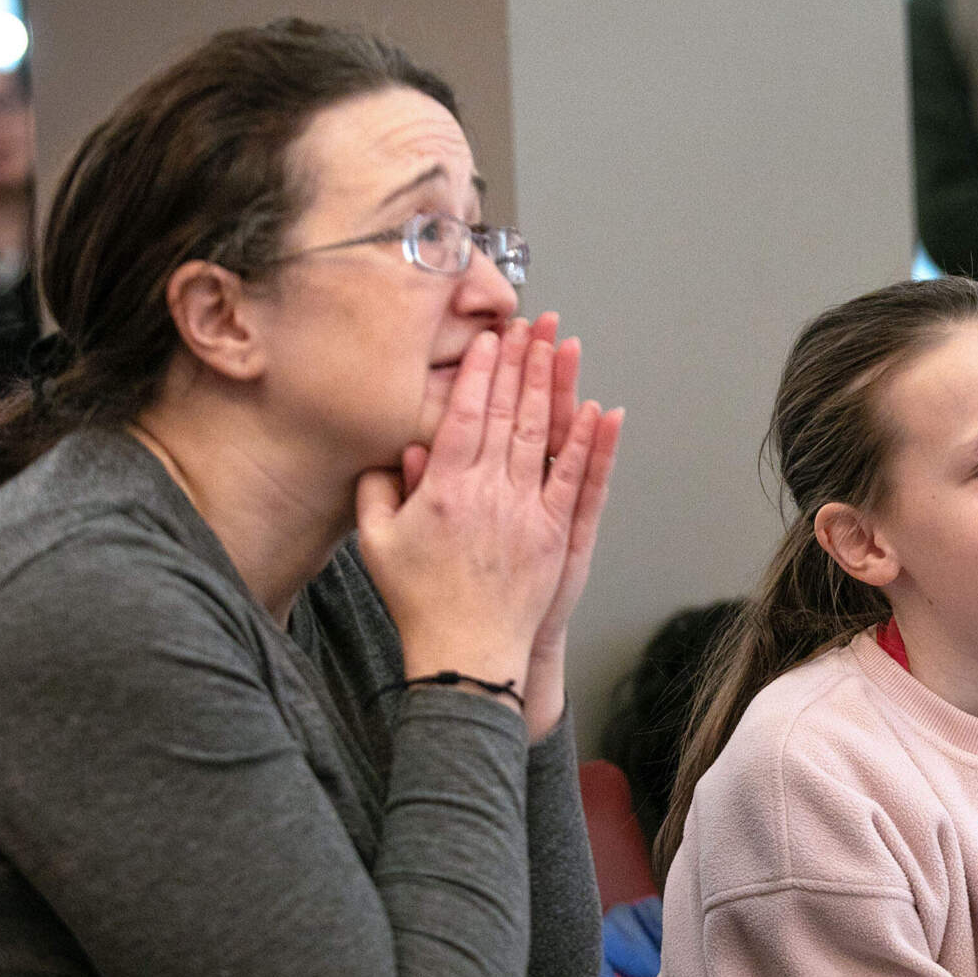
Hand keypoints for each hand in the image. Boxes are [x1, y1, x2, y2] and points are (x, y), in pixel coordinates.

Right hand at [355, 320, 609, 714]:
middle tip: (530, 323)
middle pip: (508, 414)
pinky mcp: (555, 534)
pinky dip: (588, 444)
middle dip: (520, 363)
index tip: (487, 340)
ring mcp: (526, 512)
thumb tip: (399, 448)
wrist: (466, 652)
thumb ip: (381, 491)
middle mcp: (488, 494)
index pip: (464, 415)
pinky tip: (599, 410)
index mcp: (443, 490)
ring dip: (552, 387)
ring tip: (559, 346)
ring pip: (542, 436)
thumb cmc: (420, 600)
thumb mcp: (378, 544)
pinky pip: (575, 480)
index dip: (478, 374)